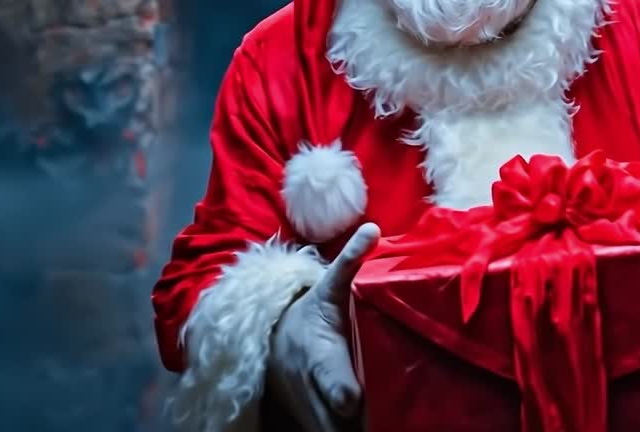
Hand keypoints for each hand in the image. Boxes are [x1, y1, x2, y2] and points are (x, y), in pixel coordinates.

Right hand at [268, 223, 380, 431]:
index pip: (334, 382)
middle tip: (370, 423)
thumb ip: (350, 262)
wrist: (268, 336)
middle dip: (352, 425)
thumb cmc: (310, 312)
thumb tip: (372, 228)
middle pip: (336, 421)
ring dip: (348, 431)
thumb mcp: (329, 289)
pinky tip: (358, 429)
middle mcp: (312, 387)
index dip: (342, 393)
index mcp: (322, 356)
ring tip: (368, 428)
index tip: (351, 400)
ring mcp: (307, 408)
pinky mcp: (307, 420)